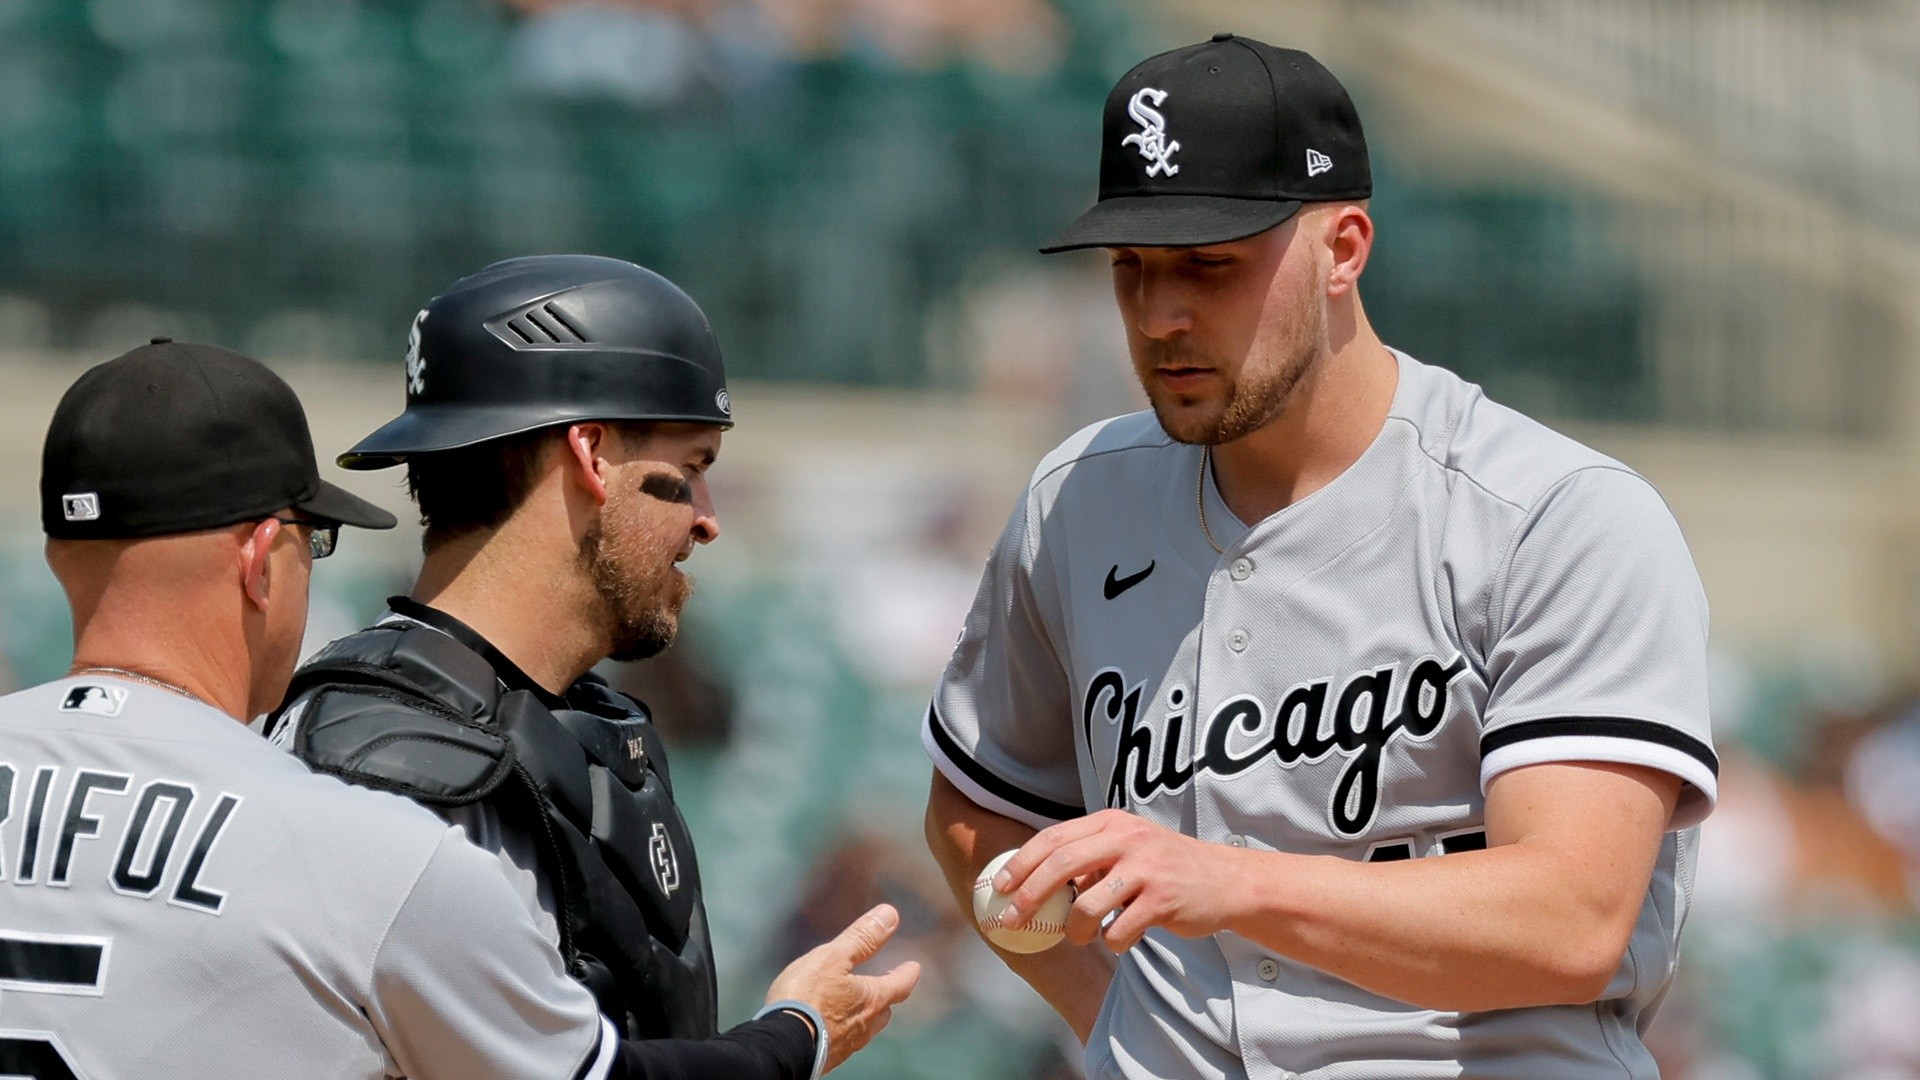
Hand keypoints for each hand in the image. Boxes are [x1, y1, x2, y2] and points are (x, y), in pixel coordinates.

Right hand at [764, 903, 921, 1073]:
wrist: (781, 1045)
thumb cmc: (806, 998)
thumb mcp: (833, 958)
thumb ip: (862, 938)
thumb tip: (890, 915)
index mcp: (872, 1000)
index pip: (900, 985)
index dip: (908, 974)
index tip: (914, 967)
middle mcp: (865, 1026)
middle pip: (884, 1011)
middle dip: (886, 997)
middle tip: (886, 987)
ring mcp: (847, 1045)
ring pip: (866, 1028)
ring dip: (866, 1015)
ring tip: (859, 1006)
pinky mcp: (829, 1057)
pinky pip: (844, 1040)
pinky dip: (844, 1029)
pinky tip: (832, 1025)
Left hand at [993, 809, 1246, 951]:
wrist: (1226, 881)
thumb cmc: (1166, 867)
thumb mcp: (1129, 847)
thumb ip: (1089, 857)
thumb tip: (1033, 882)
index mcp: (1112, 823)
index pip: (1054, 838)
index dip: (1021, 863)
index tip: (999, 887)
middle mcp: (1127, 839)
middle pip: (1061, 865)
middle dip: (1030, 896)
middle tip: (1012, 920)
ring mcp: (1146, 868)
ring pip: (1087, 905)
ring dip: (1074, 930)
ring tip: (1080, 937)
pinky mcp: (1163, 899)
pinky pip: (1118, 930)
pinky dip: (1112, 941)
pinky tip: (1120, 938)